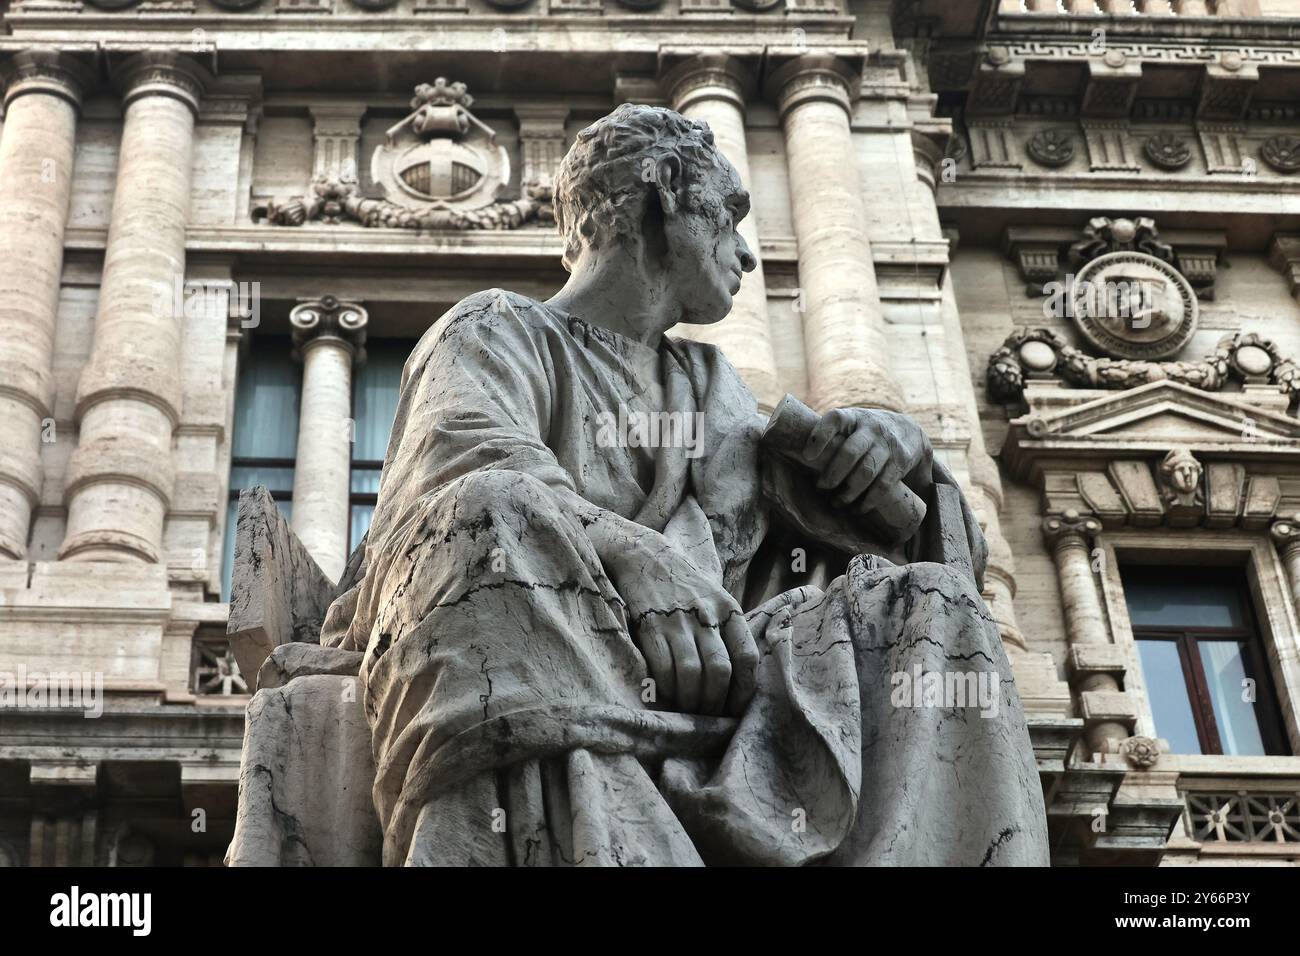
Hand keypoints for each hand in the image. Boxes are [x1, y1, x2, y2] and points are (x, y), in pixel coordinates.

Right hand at [610, 543, 757, 717]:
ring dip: (691, 701)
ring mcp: (678, 620)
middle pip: (720, 670)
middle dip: (715, 702)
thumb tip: (740, 679)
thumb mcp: (715, 598)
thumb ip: (729, 631)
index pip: (747, 656)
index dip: (745, 690)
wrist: (644, 555)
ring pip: (692, 674)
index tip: (737, 709)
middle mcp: (707, 615)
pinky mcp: (650, 625)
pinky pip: (662, 667)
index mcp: (728, 609)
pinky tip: (667, 694)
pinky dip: (667, 688)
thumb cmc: (684, 585)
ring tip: (688, 711)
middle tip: (708, 716)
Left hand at [802, 407, 931, 516]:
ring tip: (837, 503)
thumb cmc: (866, 432)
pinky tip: (858, 509)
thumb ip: (831, 436)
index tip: (807, 455)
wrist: (908, 431)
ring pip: (866, 471)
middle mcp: (871, 428)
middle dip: (833, 475)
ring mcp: (887, 444)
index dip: (820, 436)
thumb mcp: (852, 424)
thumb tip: (792, 456)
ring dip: (849, 492)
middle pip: (850, 452)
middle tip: (821, 488)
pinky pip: (883, 484)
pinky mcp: (900, 461)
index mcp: (853, 417)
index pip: (835, 419)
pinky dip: (868, 500)